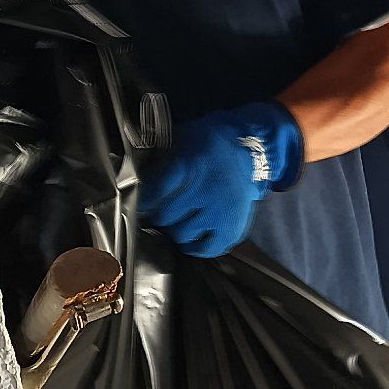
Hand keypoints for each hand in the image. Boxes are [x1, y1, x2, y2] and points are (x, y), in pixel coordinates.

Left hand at [141, 101, 303, 257]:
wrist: (250, 148)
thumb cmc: (210, 144)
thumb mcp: (182, 140)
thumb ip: (161, 161)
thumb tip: (137, 181)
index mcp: (189, 167)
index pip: (155, 194)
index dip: (145, 200)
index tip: (142, 202)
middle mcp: (205, 192)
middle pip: (166, 217)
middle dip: (159, 215)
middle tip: (160, 211)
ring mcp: (220, 212)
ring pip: (183, 234)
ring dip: (176, 229)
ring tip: (178, 221)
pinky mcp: (233, 226)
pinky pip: (209, 248)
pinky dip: (197, 247)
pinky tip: (193, 237)